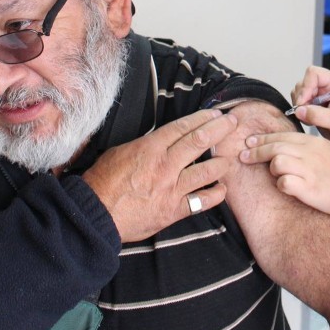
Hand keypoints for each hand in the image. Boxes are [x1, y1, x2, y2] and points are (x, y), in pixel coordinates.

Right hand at [82, 109, 237, 241]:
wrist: (96, 215)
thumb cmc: (102, 183)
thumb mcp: (120, 152)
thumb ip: (143, 146)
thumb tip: (157, 141)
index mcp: (151, 148)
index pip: (183, 127)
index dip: (202, 118)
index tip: (216, 114)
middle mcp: (165, 165)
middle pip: (199, 142)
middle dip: (219, 130)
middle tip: (233, 123)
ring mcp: (172, 188)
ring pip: (206, 170)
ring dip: (221, 163)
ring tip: (230, 158)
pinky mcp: (174, 211)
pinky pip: (202, 201)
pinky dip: (215, 194)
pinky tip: (222, 189)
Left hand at [240, 131, 329, 225]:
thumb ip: (310, 147)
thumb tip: (290, 147)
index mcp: (314, 142)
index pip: (282, 135)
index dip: (263, 138)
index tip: (250, 141)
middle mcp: (309, 153)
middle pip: (274, 147)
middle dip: (255, 151)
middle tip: (243, 156)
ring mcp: (308, 170)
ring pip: (277, 161)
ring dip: (272, 169)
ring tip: (277, 175)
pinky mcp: (308, 188)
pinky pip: (284, 183)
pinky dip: (281, 186)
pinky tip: (287, 188)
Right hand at [289, 66, 329, 151]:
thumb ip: (317, 115)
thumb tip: (298, 110)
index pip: (313, 73)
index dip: (306, 86)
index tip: (303, 103)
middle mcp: (327, 86)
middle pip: (304, 83)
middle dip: (301, 98)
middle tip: (305, 114)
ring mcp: (321, 96)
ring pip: (300, 93)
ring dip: (300, 106)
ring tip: (310, 118)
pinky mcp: (317, 106)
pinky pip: (302, 104)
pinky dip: (301, 112)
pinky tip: (311, 121)